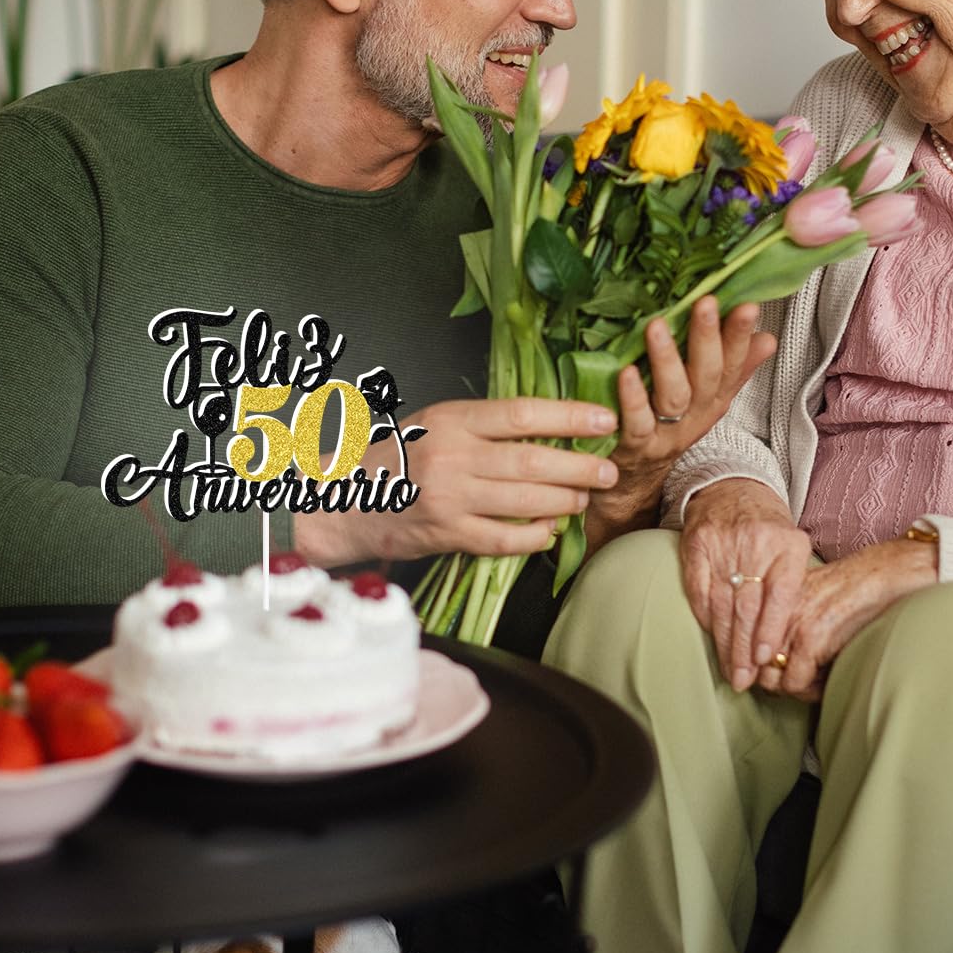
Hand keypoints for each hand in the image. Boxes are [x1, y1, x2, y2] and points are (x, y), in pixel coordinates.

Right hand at [296, 397, 619, 562]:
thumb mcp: (434, 424)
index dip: (570, 417)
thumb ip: (483, 425)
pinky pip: (503, 538)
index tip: (604, 420)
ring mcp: (450, 498)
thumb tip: (547, 425)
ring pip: (524, 499)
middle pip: (533, 460)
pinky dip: (532, 535)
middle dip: (580, 466)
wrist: (343, 500)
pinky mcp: (447, 535)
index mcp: (452, 420)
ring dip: (564, 500)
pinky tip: (548, 530)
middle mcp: (453, 457)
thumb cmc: (396, 457)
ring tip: (584, 498)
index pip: (523, 414)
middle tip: (609, 471)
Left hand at [586, 298, 775, 545]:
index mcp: (712, 401)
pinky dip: (632, 399)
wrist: (632, 485)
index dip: (740, 337)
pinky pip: (636, 423)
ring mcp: (665, 434)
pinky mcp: (633, 447)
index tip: (747, 306)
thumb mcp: (706, 400)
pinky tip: (626, 372)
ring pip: (673, 398)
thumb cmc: (667, 428)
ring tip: (657, 326)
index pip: (732, 364)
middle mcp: (694, 417)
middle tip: (705, 303)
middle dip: (708, 339)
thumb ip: (735, 369)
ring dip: (667, 360)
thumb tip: (768, 339)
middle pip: (706, 377)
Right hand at [679, 478, 810, 691]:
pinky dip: (705, 617)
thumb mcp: (793, 549)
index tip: (764, 658)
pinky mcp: (696, 543)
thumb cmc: (769, 530)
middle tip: (743, 679)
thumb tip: (789, 642)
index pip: (780, 594)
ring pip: (722, 602)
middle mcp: (756, 541)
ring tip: (729, 670)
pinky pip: (698, 589)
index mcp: (788, 544)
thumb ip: (793, 587)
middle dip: (745, 647)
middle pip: (749, 605)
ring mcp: (723, 542)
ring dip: (725, 641)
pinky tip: (711, 636)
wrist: (734, 487)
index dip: (771, 628)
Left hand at [756, 539, 938, 699]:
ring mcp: (790, 624)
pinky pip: (795, 683)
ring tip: (817, 682)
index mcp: (775, 598)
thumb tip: (778, 658)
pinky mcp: (810, 639)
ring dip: (795, 688)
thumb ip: (795, 620)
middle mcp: (776, 610)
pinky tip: (829, 680)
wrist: (885, 574)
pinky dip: (811, 691)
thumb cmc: (858, 588)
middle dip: (778, 680)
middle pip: (757, 664)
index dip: (764, 666)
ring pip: (772, 678)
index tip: (780, 673)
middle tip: (802, 683)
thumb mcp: (814, 597)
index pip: (751, 643)